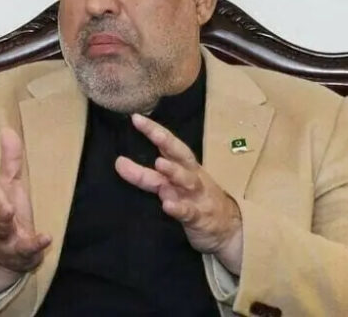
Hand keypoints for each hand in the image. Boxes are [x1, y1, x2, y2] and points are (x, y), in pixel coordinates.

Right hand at [0, 128, 50, 292]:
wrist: (9, 258)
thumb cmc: (5, 214)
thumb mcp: (8, 186)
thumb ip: (9, 160)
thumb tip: (7, 129)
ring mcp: (4, 236)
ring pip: (0, 227)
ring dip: (2, 218)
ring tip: (7, 209)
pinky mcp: (20, 251)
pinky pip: (27, 248)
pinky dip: (36, 243)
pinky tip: (46, 237)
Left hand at [115, 114, 242, 273]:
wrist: (228, 228)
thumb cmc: (196, 200)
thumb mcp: (172, 186)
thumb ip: (146, 176)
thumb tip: (119, 163)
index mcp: (185, 166)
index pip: (169, 144)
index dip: (154, 130)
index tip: (135, 118)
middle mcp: (191, 176)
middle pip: (180, 155)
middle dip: (166, 141)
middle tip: (152, 131)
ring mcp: (197, 196)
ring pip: (187, 180)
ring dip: (174, 171)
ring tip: (159, 163)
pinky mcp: (199, 217)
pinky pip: (189, 211)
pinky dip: (178, 207)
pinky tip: (167, 205)